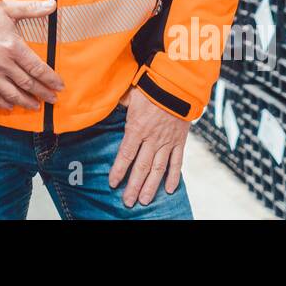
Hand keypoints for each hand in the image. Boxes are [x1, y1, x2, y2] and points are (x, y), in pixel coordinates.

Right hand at [0, 0, 64, 110]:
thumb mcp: (9, 8)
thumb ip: (32, 8)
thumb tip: (53, 4)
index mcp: (13, 47)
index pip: (37, 68)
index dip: (50, 79)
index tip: (59, 86)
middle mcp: (3, 63)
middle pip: (27, 83)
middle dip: (42, 93)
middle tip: (53, 100)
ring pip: (10, 93)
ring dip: (25, 101)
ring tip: (35, 106)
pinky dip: (1, 102)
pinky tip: (10, 106)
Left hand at [108, 85, 189, 206]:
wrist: (177, 84)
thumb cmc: (151, 87)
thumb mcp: (130, 95)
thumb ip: (120, 105)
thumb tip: (105, 104)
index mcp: (137, 128)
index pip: (125, 155)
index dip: (118, 171)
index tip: (113, 183)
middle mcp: (151, 139)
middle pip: (141, 167)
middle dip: (134, 186)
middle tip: (128, 201)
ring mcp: (167, 142)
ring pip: (158, 169)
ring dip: (151, 186)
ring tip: (145, 200)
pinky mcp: (180, 141)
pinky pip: (177, 162)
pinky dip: (174, 176)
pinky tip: (170, 190)